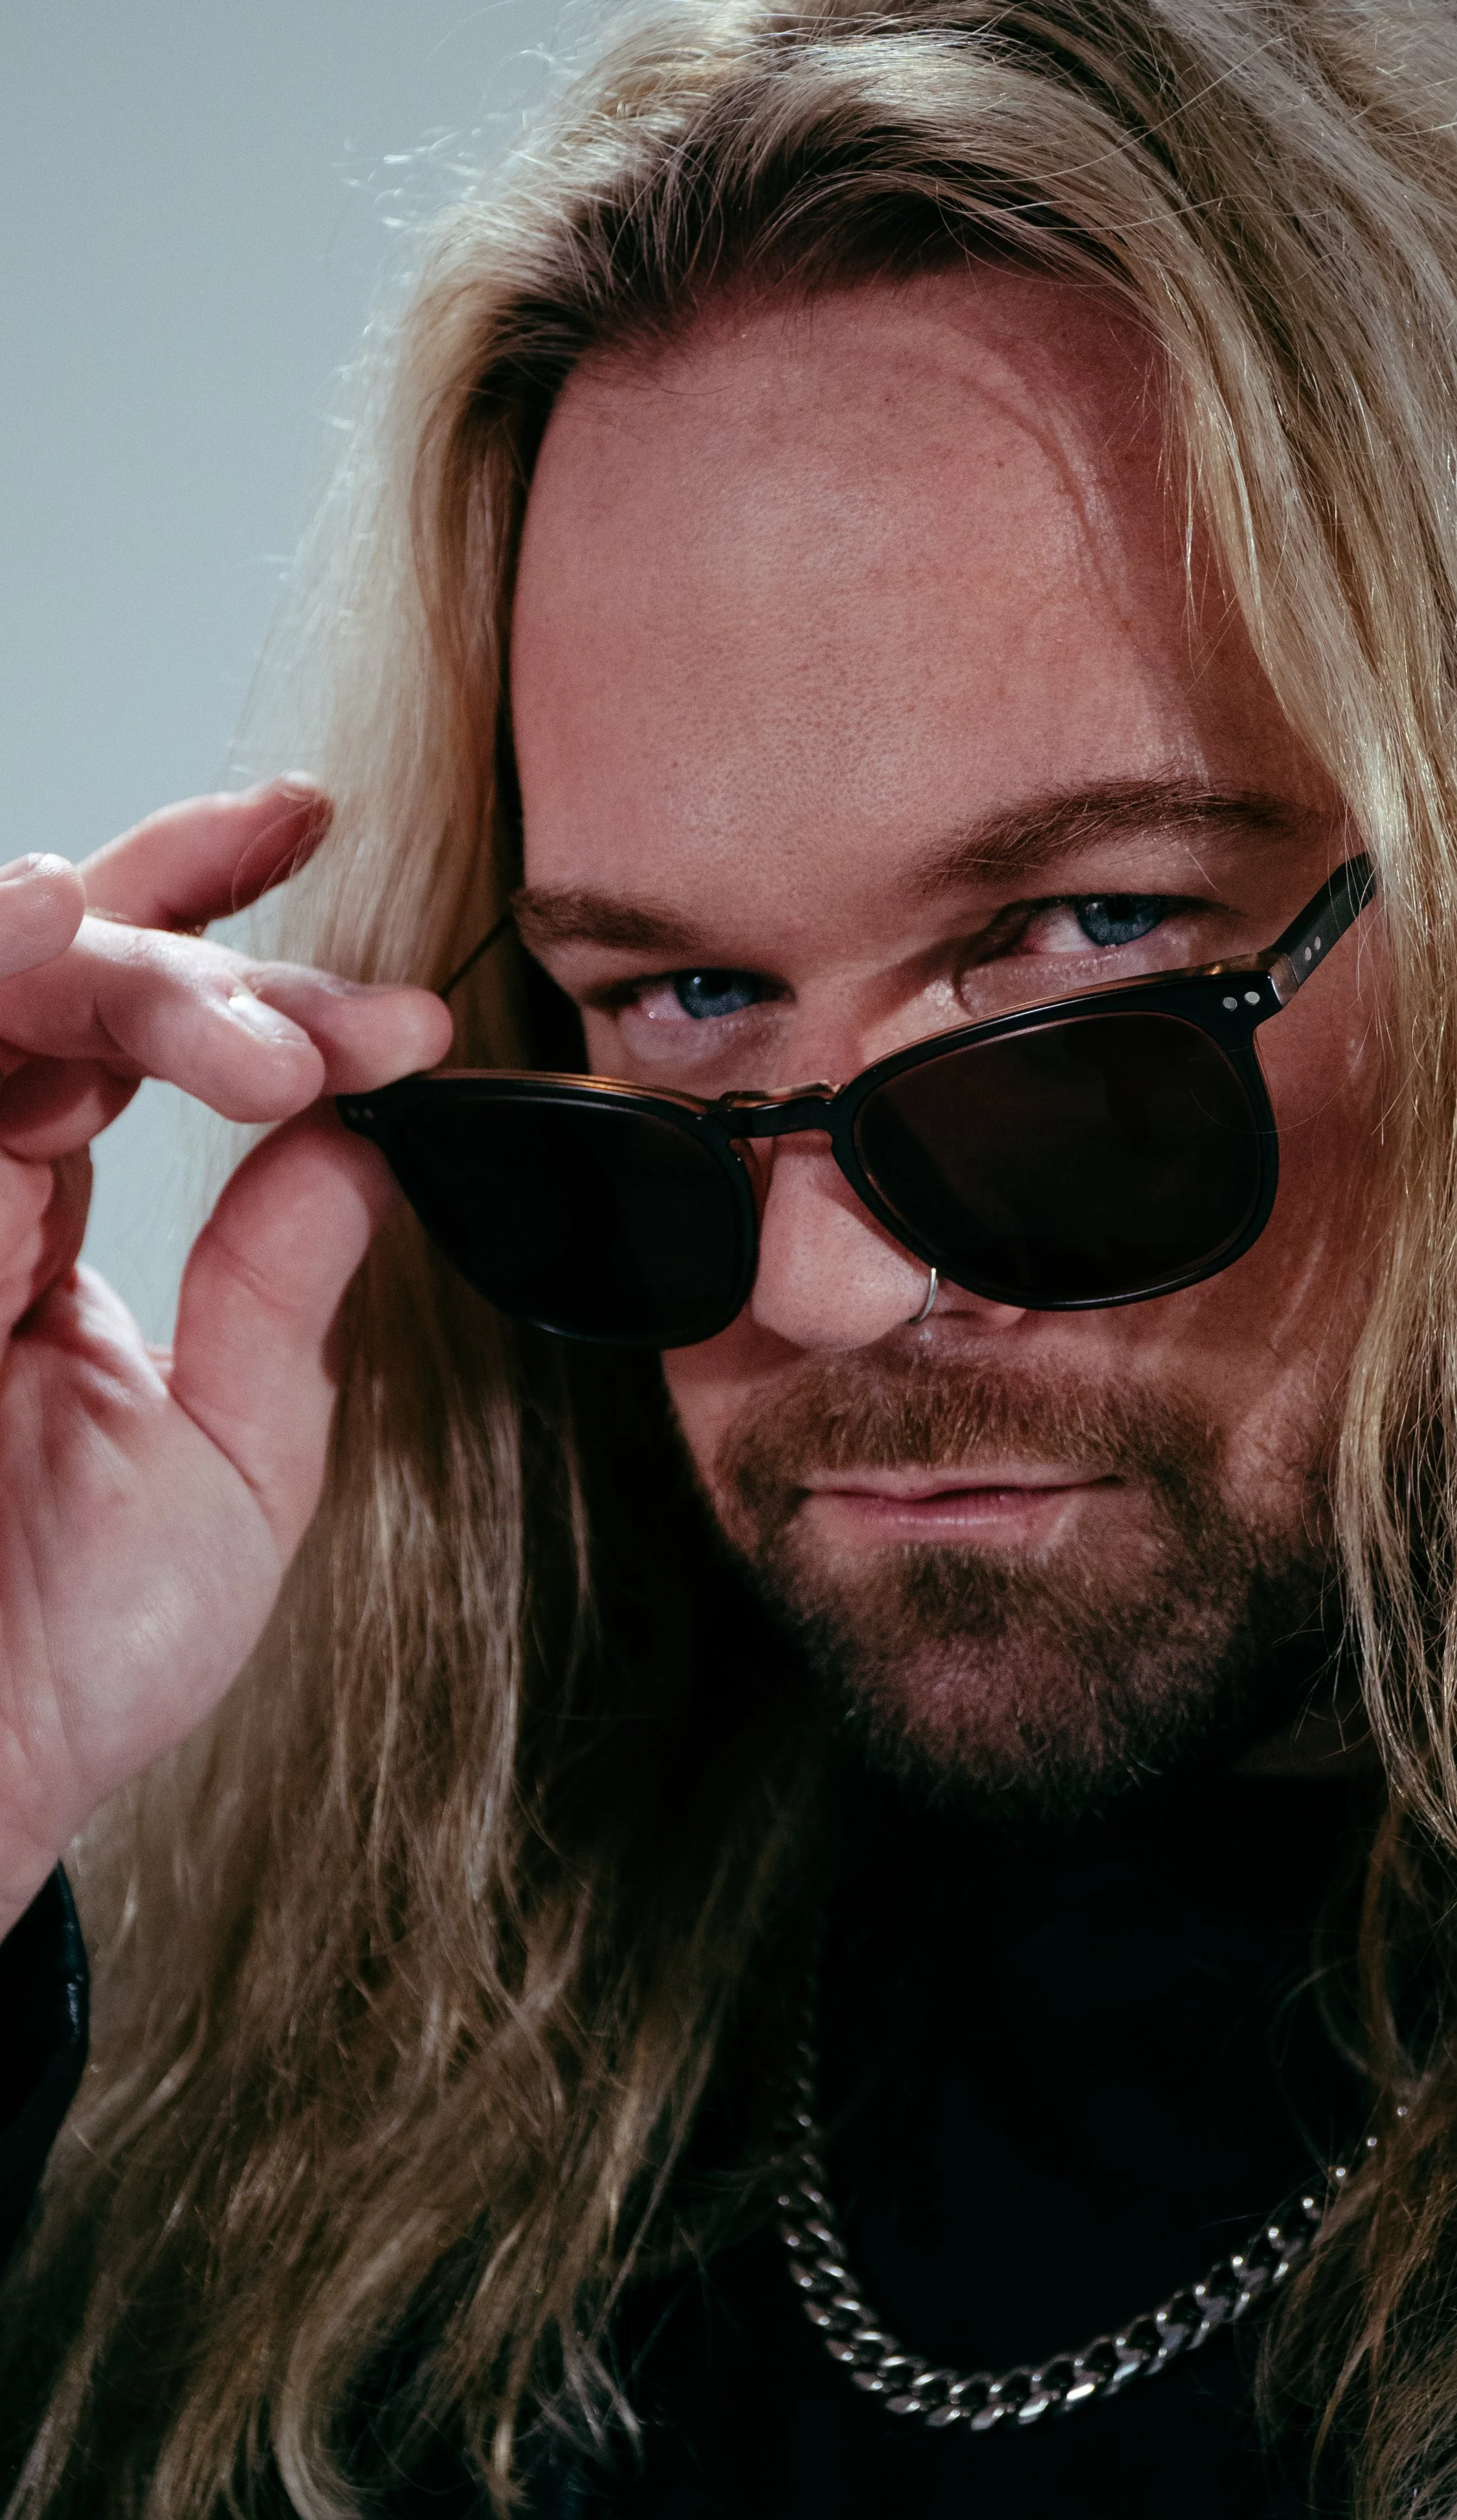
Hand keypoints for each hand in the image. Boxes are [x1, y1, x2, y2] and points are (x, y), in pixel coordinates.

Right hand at [0, 780, 450, 1936]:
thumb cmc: (67, 1658)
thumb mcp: (229, 1461)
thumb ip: (276, 1291)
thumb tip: (359, 1142)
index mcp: (26, 1225)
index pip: (108, 1022)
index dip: (205, 917)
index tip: (329, 861)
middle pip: (42, 970)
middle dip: (193, 937)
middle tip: (336, 977)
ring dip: (122, 964)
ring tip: (254, 1026)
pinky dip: (4, 984)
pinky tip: (76, 942)